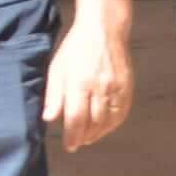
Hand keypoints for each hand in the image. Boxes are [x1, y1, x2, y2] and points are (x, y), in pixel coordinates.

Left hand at [46, 11, 134, 152]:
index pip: (75, 119)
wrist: (104, 29)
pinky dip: (112, 125)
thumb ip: (53, 95)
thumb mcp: (57, 67)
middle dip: (84, 137)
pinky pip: (121, 114)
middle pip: (93, 124)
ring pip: (108, 122)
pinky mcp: (127, 87)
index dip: (72, 137)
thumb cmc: (76, 48)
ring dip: (98, 134)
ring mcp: (116, 88)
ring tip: (88, 137)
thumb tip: (48, 119)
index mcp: (79, 83)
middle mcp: (99, 87)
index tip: (69, 146)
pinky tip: (104, 127)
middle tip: (76, 143)